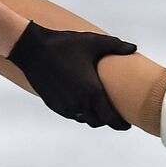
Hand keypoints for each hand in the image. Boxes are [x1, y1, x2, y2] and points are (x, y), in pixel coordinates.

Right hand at [6, 21, 137, 128]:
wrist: (32, 49)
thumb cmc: (64, 45)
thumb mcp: (93, 42)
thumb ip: (116, 46)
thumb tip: (133, 48)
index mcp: (92, 93)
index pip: (111, 118)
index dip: (121, 124)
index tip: (128, 124)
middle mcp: (79, 104)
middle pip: (98, 122)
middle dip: (108, 120)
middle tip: (115, 114)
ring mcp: (65, 106)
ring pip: (84, 119)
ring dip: (92, 116)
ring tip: (99, 107)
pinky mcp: (53, 105)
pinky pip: (71, 114)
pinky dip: (79, 112)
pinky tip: (81, 101)